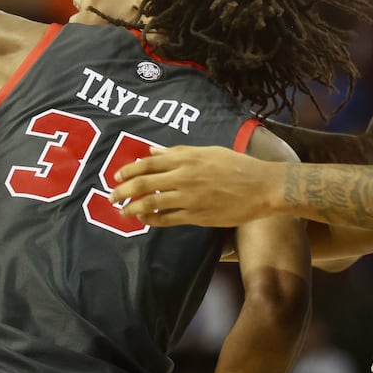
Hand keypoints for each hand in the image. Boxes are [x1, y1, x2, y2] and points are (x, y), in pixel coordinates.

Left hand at [109, 145, 283, 228]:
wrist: (262, 187)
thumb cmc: (237, 165)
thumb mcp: (208, 151)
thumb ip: (179, 152)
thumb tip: (153, 152)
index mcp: (186, 158)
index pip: (148, 163)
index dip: (129, 170)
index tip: (117, 176)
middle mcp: (184, 177)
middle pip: (144, 183)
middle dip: (123, 191)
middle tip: (111, 196)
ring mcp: (189, 198)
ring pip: (152, 203)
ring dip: (133, 208)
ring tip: (123, 212)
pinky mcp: (197, 216)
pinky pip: (168, 219)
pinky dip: (153, 220)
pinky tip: (145, 220)